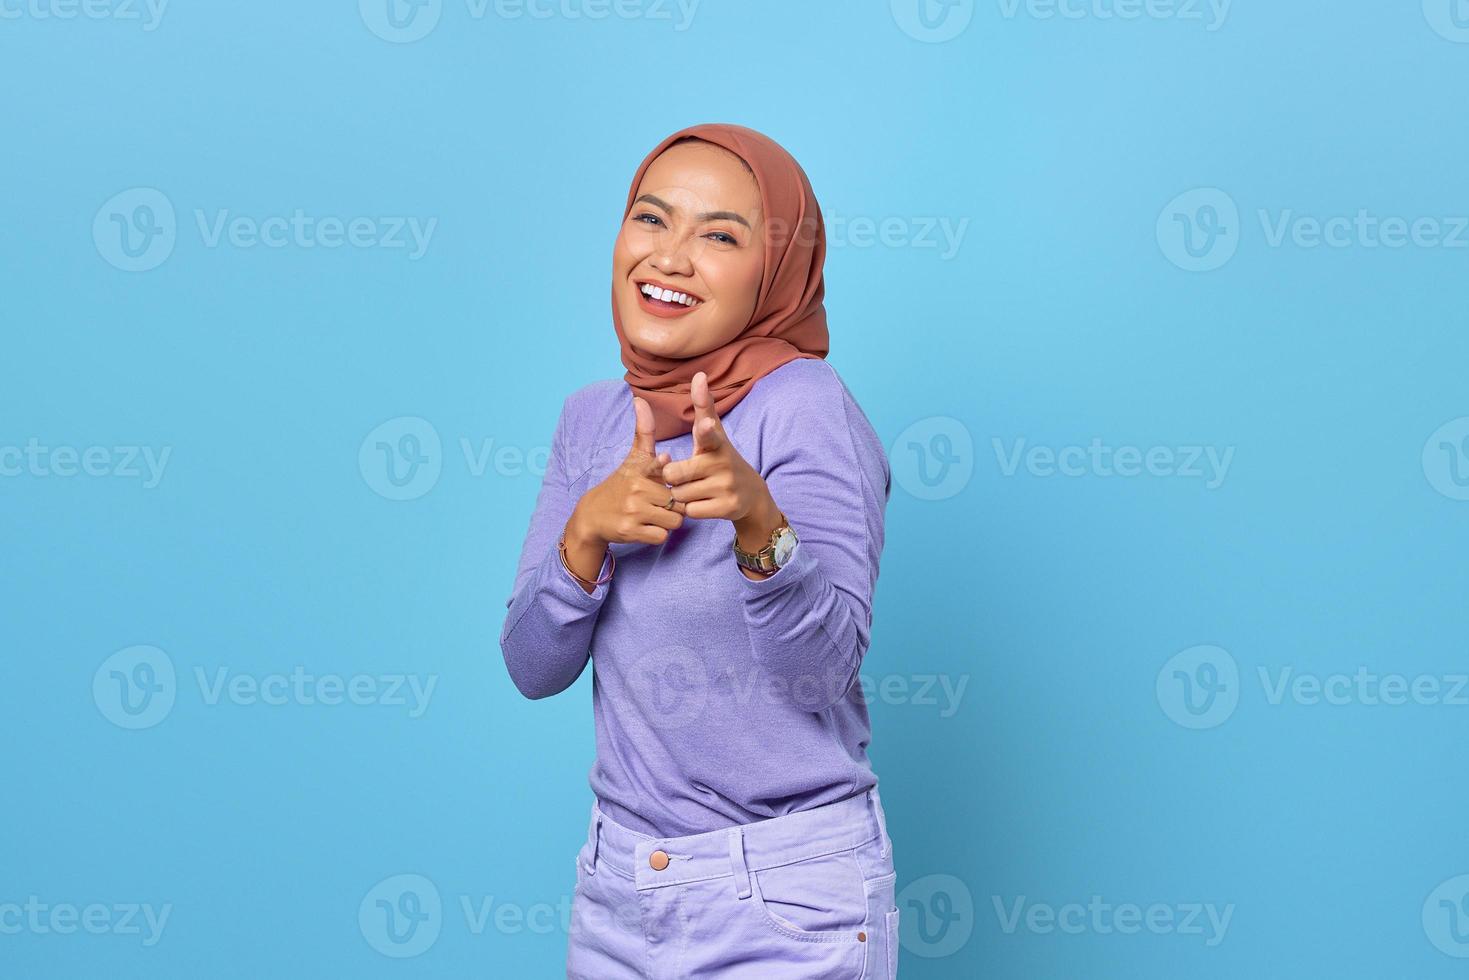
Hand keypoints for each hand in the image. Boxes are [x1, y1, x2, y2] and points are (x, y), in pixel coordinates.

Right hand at [564, 396, 682, 586]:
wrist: (591, 515)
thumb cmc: (620, 485)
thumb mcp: (631, 459)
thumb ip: (643, 433)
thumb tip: (640, 399)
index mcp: (638, 470)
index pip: (660, 467)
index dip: (665, 467)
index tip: (666, 460)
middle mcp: (636, 489)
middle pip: (678, 500)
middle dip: (674, 504)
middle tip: (660, 502)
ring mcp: (633, 511)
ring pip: (674, 520)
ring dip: (669, 521)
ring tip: (654, 514)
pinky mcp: (630, 531)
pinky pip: (661, 536)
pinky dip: (658, 534)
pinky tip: (647, 526)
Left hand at [662, 372, 782, 555]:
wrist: (750, 494)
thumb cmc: (720, 459)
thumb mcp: (714, 434)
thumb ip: (703, 407)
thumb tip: (698, 374)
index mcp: (716, 443)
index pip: (709, 435)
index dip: (705, 430)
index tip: (704, 425)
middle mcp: (723, 463)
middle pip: (675, 475)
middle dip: (675, 479)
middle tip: (689, 476)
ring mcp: (727, 487)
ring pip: (681, 495)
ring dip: (683, 495)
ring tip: (699, 489)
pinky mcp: (728, 508)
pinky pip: (692, 512)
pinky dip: (693, 509)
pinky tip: (705, 502)